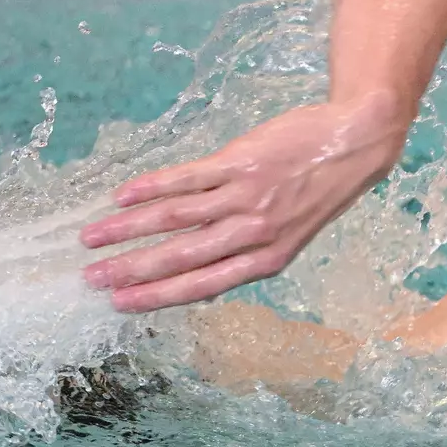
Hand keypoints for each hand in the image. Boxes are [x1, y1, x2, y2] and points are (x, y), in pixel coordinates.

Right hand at [80, 94, 407, 311]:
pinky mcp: (241, 162)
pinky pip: (187, 178)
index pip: (202, 285)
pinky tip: (121, 197)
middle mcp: (255, 233)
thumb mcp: (292, 236)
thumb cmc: (318, 192)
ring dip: (127, 228)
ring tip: (92, 236)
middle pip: (181, 256)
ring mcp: (247, 196)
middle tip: (92, 278)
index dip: (158, 296)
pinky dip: (151, 187)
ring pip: (175, 217)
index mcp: (268, 260)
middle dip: (132, 270)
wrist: (355, 143)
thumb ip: (249, 254)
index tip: (120, 304)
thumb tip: (198, 277)